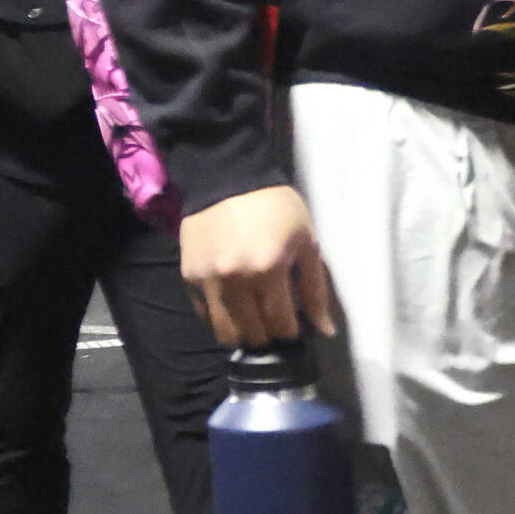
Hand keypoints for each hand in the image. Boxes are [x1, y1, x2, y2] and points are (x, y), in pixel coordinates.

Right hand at [179, 184, 336, 347]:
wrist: (229, 177)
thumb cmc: (276, 208)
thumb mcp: (306, 242)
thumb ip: (315, 288)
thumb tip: (325, 330)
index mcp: (268, 270)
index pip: (281, 325)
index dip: (291, 332)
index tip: (294, 326)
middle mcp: (235, 281)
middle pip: (253, 334)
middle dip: (268, 336)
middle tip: (274, 324)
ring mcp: (208, 281)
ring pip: (225, 332)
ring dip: (243, 335)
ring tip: (253, 324)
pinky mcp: (189, 277)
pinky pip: (205, 316)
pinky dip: (220, 321)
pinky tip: (233, 312)